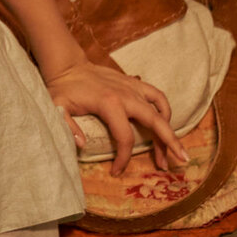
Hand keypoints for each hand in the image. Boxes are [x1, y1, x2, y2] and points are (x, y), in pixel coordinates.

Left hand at [44, 60, 189, 176]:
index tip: (117, 171)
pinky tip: (166, 122)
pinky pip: (157, 95)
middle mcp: (126, 96)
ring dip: (170, 129)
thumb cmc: (62, 88)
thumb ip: (67, 126)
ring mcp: (132, 88)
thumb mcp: (58, 107)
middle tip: (179, 161)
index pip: (125, 137)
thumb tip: (81, 146)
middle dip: (168, 143)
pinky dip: (165, 108)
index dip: (124, 158)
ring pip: (160, 110)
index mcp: (109, 104)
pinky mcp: (134, 83)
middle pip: (155, 122)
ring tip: (173, 149)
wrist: (67, 65)